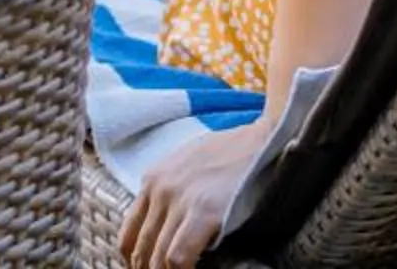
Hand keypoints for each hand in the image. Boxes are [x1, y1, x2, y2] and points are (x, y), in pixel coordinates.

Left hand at [120, 119, 270, 268]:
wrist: (267, 139)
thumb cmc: (234, 155)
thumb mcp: (189, 166)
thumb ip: (172, 193)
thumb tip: (168, 228)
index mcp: (152, 179)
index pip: (129, 234)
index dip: (135, 261)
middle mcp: (159, 189)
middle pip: (140, 249)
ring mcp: (179, 200)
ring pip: (157, 257)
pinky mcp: (203, 213)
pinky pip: (178, 257)